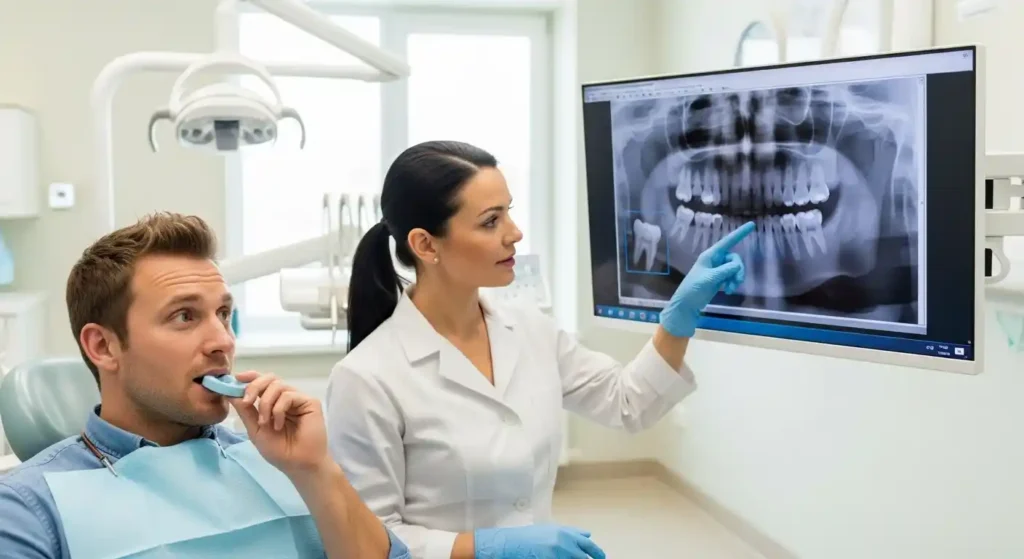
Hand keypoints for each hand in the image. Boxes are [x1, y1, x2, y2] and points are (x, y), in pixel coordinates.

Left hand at [228, 371, 329, 477]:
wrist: (298, 465)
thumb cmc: (279, 451)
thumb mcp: (255, 430)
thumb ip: (245, 411)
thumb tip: (230, 393)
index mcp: (273, 403)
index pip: (262, 383)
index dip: (250, 377)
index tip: (236, 379)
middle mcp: (286, 398)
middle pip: (270, 378)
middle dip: (254, 386)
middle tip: (247, 402)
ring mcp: (298, 399)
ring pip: (277, 385)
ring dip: (266, 403)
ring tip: (265, 422)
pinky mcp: (309, 402)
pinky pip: (288, 395)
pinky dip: (278, 409)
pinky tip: (279, 425)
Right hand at [474, 524, 605, 558]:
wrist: (509, 544)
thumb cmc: (527, 538)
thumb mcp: (550, 530)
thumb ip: (569, 532)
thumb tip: (587, 535)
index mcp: (564, 532)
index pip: (587, 543)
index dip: (596, 552)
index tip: (601, 556)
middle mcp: (564, 542)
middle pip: (585, 555)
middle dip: (594, 558)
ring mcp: (558, 554)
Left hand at [660, 221, 754, 337]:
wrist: (687, 304)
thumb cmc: (693, 288)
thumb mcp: (709, 279)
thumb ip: (724, 271)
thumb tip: (738, 266)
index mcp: (710, 255)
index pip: (728, 241)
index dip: (740, 233)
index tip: (752, 225)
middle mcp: (715, 260)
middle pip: (735, 258)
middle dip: (738, 270)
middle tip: (736, 282)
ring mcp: (718, 269)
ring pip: (735, 268)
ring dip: (736, 278)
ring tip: (730, 289)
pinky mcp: (720, 278)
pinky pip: (732, 276)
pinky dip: (733, 283)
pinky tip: (728, 291)